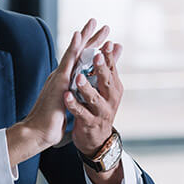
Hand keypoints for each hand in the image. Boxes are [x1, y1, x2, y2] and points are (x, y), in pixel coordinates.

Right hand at [6, 19, 109, 165]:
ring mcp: (60, 77)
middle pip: (80, 54)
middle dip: (92, 39)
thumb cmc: (51, 123)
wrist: (38, 132)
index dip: (94, 53)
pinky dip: (73, 47)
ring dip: (84, 36)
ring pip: (74, 52)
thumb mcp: (68, 107)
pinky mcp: (58, 81)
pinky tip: (78, 35)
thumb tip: (76, 102)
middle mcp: (63, 76)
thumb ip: (72, 100)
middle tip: (104, 26)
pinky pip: (67, 61)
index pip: (83, 64)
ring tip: (93, 23)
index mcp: (66, 82)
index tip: (106, 43)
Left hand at [64, 40, 123, 157]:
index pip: (112, 69)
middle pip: (106, 82)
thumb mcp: (107, 89)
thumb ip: (109, 67)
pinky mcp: (89, 123)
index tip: (107, 43)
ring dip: (86, 87)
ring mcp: (100, 112)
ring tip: (78, 77)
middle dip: (101, 68)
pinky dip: (73, 104)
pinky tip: (66, 96)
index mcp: (114, 89)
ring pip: (93, 98)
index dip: (109, 56)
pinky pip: (80, 112)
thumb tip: (117, 45)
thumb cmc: (100, 108)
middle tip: (96, 56)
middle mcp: (110, 100)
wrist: (97, 140)